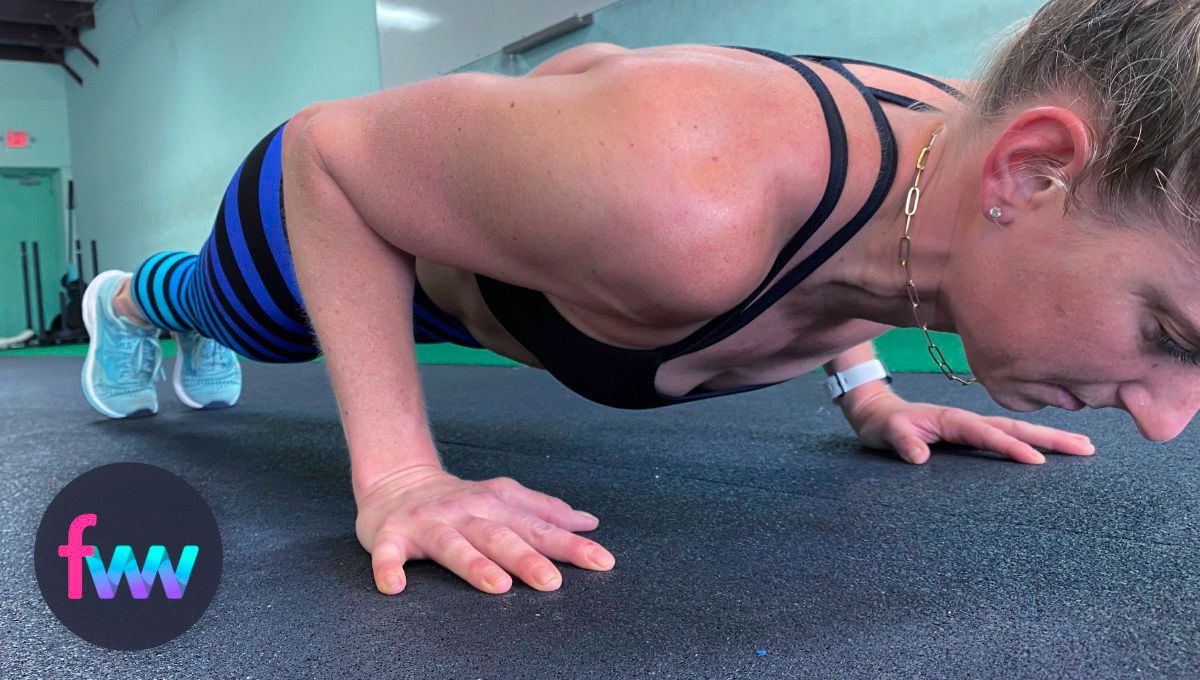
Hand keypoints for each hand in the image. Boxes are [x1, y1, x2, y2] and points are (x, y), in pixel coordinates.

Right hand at [354, 464, 615, 594]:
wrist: (396, 480)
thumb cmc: (458, 500)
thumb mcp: (504, 497)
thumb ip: (544, 510)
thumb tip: (589, 522)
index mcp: (495, 505)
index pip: (538, 527)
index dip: (570, 544)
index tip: (601, 561)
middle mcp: (465, 512)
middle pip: (499, 536)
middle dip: (527, 558)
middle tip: (552, 582)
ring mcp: (428, 523)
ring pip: (453, 545)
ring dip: (474, 564)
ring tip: (497, 585)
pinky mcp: (390, 535)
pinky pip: (387, 554)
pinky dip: (388, 568)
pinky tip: (395, 587)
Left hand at [843, 390, 1096, 464]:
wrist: (879, 412)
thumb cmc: (885, 424)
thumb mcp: (887, 432)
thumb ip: (902, 441)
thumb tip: (919, 457)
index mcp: (954, 419)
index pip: (989, 435)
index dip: (1012, 447)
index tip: (1038, 461)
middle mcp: (970, 420)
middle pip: (1016, 428)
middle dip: (1051, 437)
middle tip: (1087, 448)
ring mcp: (975, 426)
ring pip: (1018, 430)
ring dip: (1050, 437)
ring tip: (1085, 446)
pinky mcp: (974, 434)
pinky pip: (1009, 436)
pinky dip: (1034, 440)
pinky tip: (1053, 449)